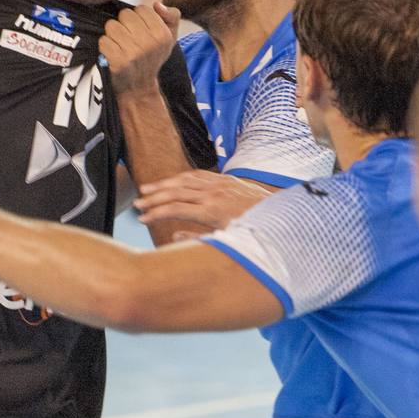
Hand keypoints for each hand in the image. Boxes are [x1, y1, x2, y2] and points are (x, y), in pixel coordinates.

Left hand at [100, 2, 179, 94]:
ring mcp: (133, 53)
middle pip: (125, 14)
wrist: (139, 88)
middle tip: (129, 39)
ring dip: (113, 34)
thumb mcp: (169, 39)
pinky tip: (113, 54)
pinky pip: (103, 40)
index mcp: (163, 35)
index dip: (138, 18)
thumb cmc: (152, 59)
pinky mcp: (117, 61)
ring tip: (120, 46)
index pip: (142, 9)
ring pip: (112, 25)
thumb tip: (157, 4)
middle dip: (124, 24)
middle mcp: (149, 43)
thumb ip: (171, 17)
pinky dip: (105, 46)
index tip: (140, 30)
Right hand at [134, 171, 273, 230]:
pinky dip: (182, 177)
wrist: (282, 218)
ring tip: (146, 189)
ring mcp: (220, 184)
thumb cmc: (254, 235)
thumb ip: (198, 240)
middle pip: (175, 192)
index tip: (142, 219)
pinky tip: (173, 181)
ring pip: (185, 180)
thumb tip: (174, 238)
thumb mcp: (227, 242)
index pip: (175, 209)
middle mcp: (213, 194)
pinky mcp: (226, 179)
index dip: (156, 213)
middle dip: (154, 197)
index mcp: (211, 211)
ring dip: (164, 184)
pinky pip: (199, 174)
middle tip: (136, 204)